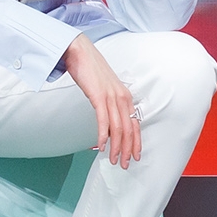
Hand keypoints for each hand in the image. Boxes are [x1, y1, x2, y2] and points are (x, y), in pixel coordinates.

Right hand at [65, 34, 141, 167]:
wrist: (80, 52)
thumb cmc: (90, 70)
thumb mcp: (104, 88)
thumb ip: (108, 103)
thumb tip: (107, 121)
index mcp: (125, 96)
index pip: (134, 124)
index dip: (135, 142)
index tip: (134, 156)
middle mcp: (122, 97)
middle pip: (128, 130)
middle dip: (126, 150)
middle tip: (123, 164)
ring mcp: (111, 97)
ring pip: (118, 128)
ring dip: (115, 147)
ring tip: (112, 159)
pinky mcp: (99, 96)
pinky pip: (103, 120)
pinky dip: (103, 135)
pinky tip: (101, 146)